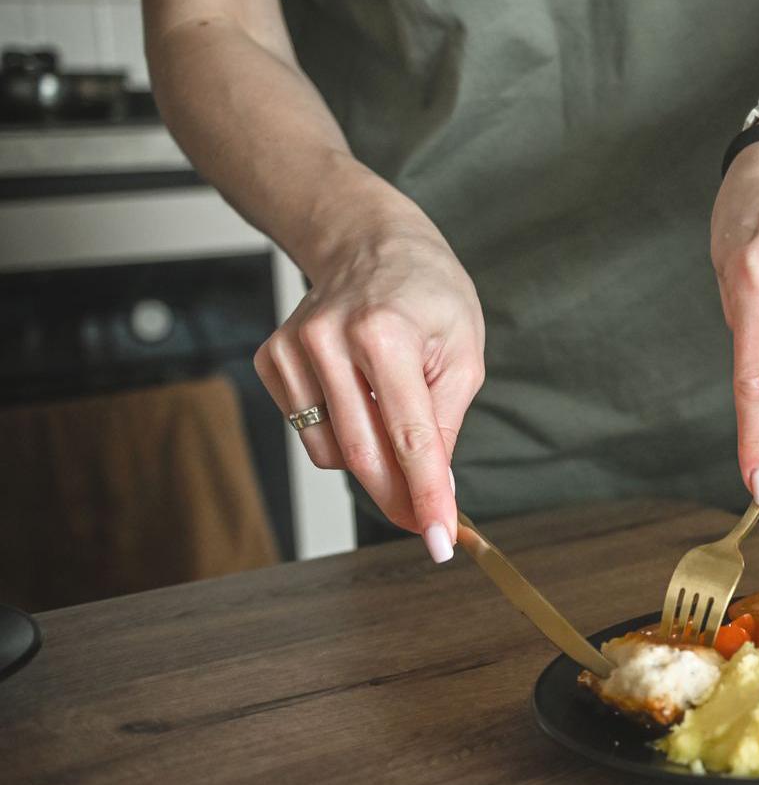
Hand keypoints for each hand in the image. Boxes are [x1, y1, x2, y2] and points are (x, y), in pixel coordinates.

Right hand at [252, 200, 483, 560]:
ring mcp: (291, 350)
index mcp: (386, 334)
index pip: (410, 435)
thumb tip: (437, 490)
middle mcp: (330, 340)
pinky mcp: (270, 360)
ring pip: (331, 452)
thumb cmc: (427, 295)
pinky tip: (361, 398)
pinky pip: (309, 431)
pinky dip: (342, 434)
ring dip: (371, 462)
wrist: (371, 244)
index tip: (439, 540)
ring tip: (396, 417)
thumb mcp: (463, 352)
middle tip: (427, 521)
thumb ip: (446, 424)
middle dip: (399, 498)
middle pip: (362, 454)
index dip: (426, 494)